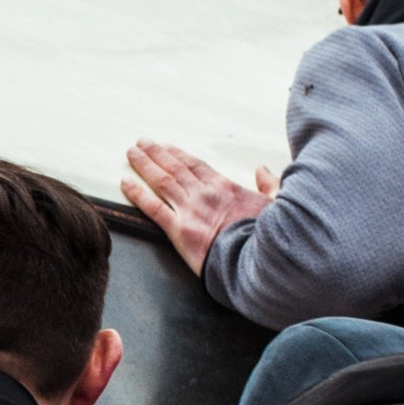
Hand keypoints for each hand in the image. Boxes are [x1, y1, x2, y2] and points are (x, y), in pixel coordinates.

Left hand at [122, 137, 274, 275]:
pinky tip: (125, 182)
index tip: (167, 147)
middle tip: (141, 143)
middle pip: (175, 168)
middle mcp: (204, 194)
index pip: (197, 165)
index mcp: (226, 188)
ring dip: (145, 164)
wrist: (258, 261)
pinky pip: (152, 208)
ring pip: (162, 181)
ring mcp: (190, 210)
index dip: (179, 154)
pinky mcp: (179, 230)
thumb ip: (270, 185)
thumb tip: (264, 171)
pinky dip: (137, 193)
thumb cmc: (269, 237)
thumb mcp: (277, 204)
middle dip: (156, 153)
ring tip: (131, 153)